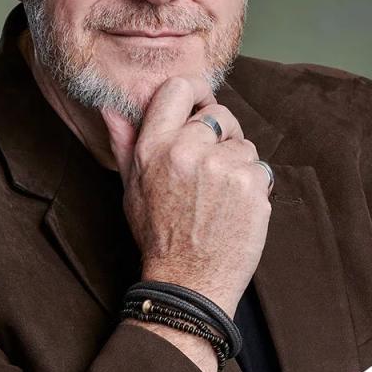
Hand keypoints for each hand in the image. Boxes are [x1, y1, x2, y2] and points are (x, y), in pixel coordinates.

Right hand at [102, 75, 273, 318]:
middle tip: (213, 162)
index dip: (195, 92)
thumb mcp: (131, 187)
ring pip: (243, 142)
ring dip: (237, 161)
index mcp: (154, 147)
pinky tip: (235, 206)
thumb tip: (111, 108)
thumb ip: (124, 143)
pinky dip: (253, 183)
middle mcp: (187, 151)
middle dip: (221, 132)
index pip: (178, 89)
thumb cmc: (158, 234)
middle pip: (218, 113)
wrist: (189, 283)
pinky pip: (260, 165)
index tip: (201, 105)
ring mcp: (222, 167)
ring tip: (220, 194)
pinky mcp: (251, 184)